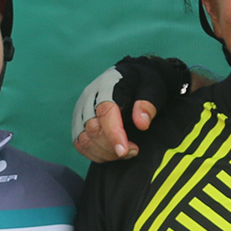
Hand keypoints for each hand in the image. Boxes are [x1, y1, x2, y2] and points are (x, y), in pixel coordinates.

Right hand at [71, 57, 193, 163]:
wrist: (130, 76)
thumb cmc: (141, 82)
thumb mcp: (152, 87)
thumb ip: (148, 104)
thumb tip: (142, 124)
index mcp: (107, 86)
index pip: (105, 112)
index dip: (114, 134)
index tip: (124, 151)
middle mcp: (89, 98)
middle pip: (93, 129)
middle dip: (112, 147)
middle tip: (134, 150)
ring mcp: (81, 111)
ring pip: (84, 139)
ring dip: (105, 153)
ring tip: (125, 153)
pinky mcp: (78, 122)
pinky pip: (80, 144)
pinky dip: (95, 154)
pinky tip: (112, 154)